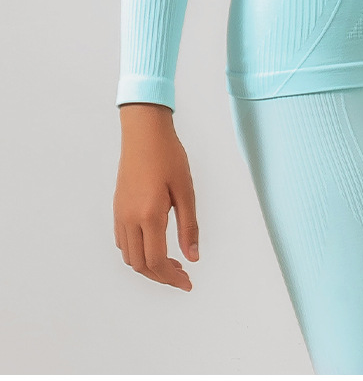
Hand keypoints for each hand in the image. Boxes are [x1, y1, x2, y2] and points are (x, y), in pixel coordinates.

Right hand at [113, 103, 199, 289]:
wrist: (144, 132)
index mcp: (148, 216)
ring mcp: (120, 214)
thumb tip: (193, 257)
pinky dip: (137, 253)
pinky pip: (123, 242)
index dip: (172, 278)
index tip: (188, 283)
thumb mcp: (185, 190)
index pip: (157, 261)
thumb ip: (189, 226)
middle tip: (182, 276)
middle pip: (140, 265)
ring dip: (148, 266)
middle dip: (161, 276)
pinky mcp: (117, 208)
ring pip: (129, 256)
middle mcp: (129, 219)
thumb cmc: (168, 156)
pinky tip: (154, 245)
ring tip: (171, 262)